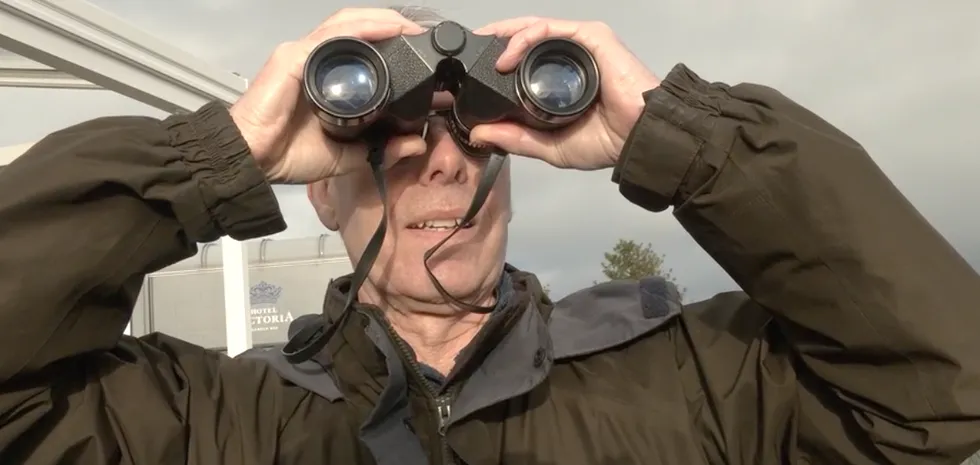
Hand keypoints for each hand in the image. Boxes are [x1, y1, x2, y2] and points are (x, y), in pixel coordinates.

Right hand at [229, 8, 426, 182]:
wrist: (254, 159)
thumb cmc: (290, 153)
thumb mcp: (347, 155)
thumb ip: (380, 149)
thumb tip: (416, 144)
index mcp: (328, 78)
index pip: (363, 49)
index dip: (392, 46)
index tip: (425, 59)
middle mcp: (317, 60)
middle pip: (358, 29)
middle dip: (391, 26)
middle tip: (421, 37)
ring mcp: (305, 54)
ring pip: (347, 24)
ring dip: (381, 21)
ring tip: (408, 28)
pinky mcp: (294, 57)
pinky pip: (332, 35)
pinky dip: (361, 29)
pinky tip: (384, 30)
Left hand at [471, 18, 660, 169]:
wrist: (639, 137)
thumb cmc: (608, 141)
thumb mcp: (550, 146)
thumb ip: (516, 139)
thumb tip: (479, 134)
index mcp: (563, 78)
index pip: (526, 60)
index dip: (500, 60)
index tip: (473, 71)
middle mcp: (571, 57)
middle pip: (527, 39)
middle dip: (496, 40)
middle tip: (469, 50)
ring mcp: (581, 44)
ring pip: (535, 29)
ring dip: (505, 36)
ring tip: (483, 51)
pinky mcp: (591, 36)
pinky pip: (550, 30)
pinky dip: (524, 39)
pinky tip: (507, 57)